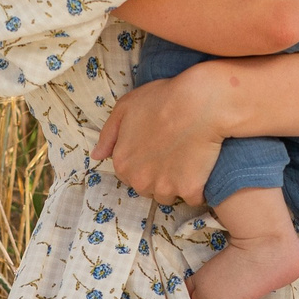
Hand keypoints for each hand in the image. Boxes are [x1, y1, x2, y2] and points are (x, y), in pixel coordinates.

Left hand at [91, 64, 230, 205]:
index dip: (143, 162)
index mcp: (123, 163)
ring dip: (176, 184)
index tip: (155, 149)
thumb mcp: (125, 108)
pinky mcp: (190, 190)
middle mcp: (140, 181)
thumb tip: (97, 156)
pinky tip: (201, 167)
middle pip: (147, 189)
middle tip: (172, 153)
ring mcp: (165, 188)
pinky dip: (198, 187)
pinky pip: (194, 198)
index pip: (128, 175)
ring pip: (168, 196)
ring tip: (186, 160)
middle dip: (157, 176)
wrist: (199, 103)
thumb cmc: (161, 100)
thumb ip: (108, 135)